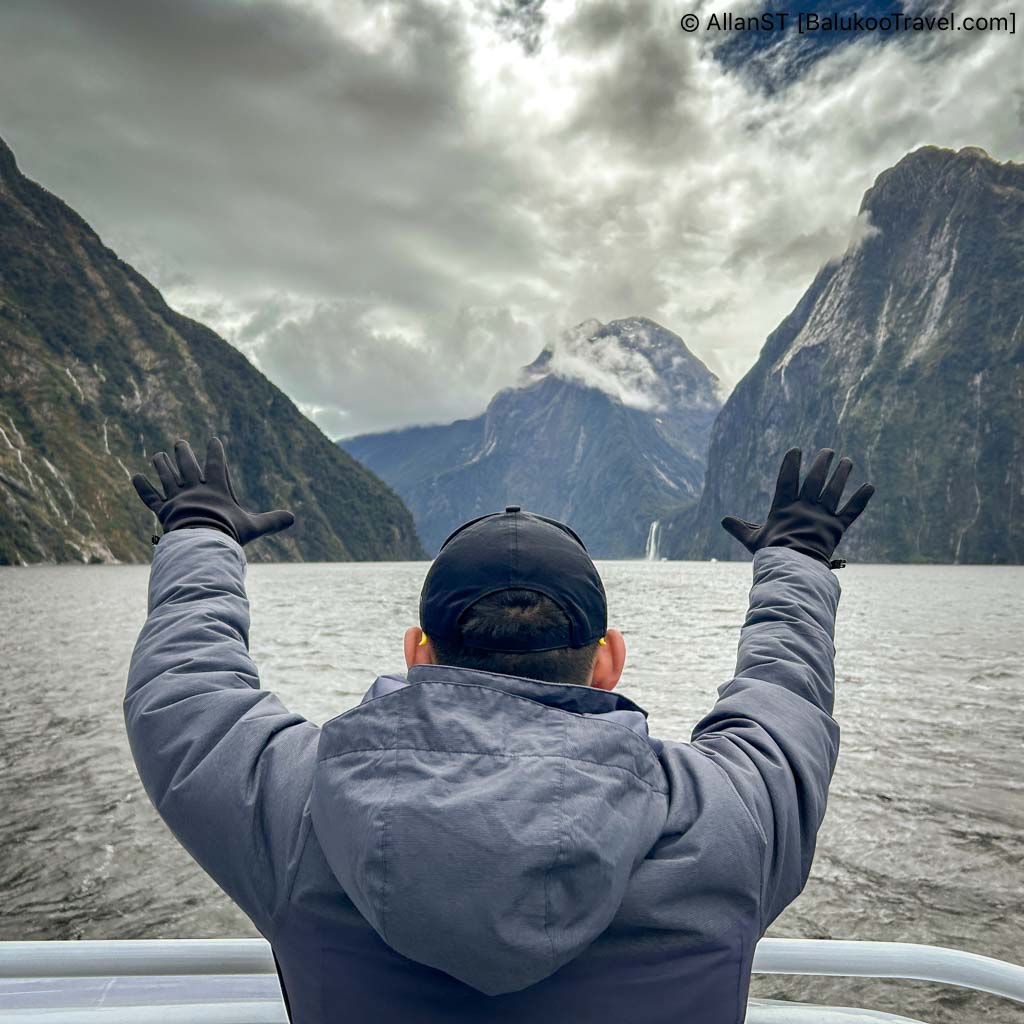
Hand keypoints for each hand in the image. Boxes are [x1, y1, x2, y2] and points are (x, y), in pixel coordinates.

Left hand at [133, 437, 294, 545]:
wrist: (201, 542)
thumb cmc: (229, 534)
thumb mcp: (254, 527)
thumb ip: (272, 521)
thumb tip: (293, 518)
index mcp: (216, 489)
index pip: (215, 464)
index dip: (214, 451)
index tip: (213, 440)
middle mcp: (194, 489)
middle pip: (188, 466)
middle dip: (184, 453)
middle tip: (180, 442)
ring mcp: (177, 498)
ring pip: (167, 477)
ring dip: (162, 465)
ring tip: (158, 455)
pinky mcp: (162, 510)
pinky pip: (150, 496)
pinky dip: (142, 487)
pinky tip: (135, 476)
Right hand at [721, 448, 874, 567]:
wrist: (793, 568)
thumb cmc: (771, 554)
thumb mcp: (752, 540)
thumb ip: (740, 528)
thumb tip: (723, 521)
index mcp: (784, 508)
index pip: (787, 479)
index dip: (791, 463)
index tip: (796, 450)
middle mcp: (804, 507)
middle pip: (815, 480)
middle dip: (822, 463)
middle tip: (828, 451)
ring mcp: (822, 517)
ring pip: (834, 490)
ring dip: (842, 474)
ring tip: (847, 461)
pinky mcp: (836, 528)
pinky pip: (851, 511)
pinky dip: (861, 499)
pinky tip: (870, 486)